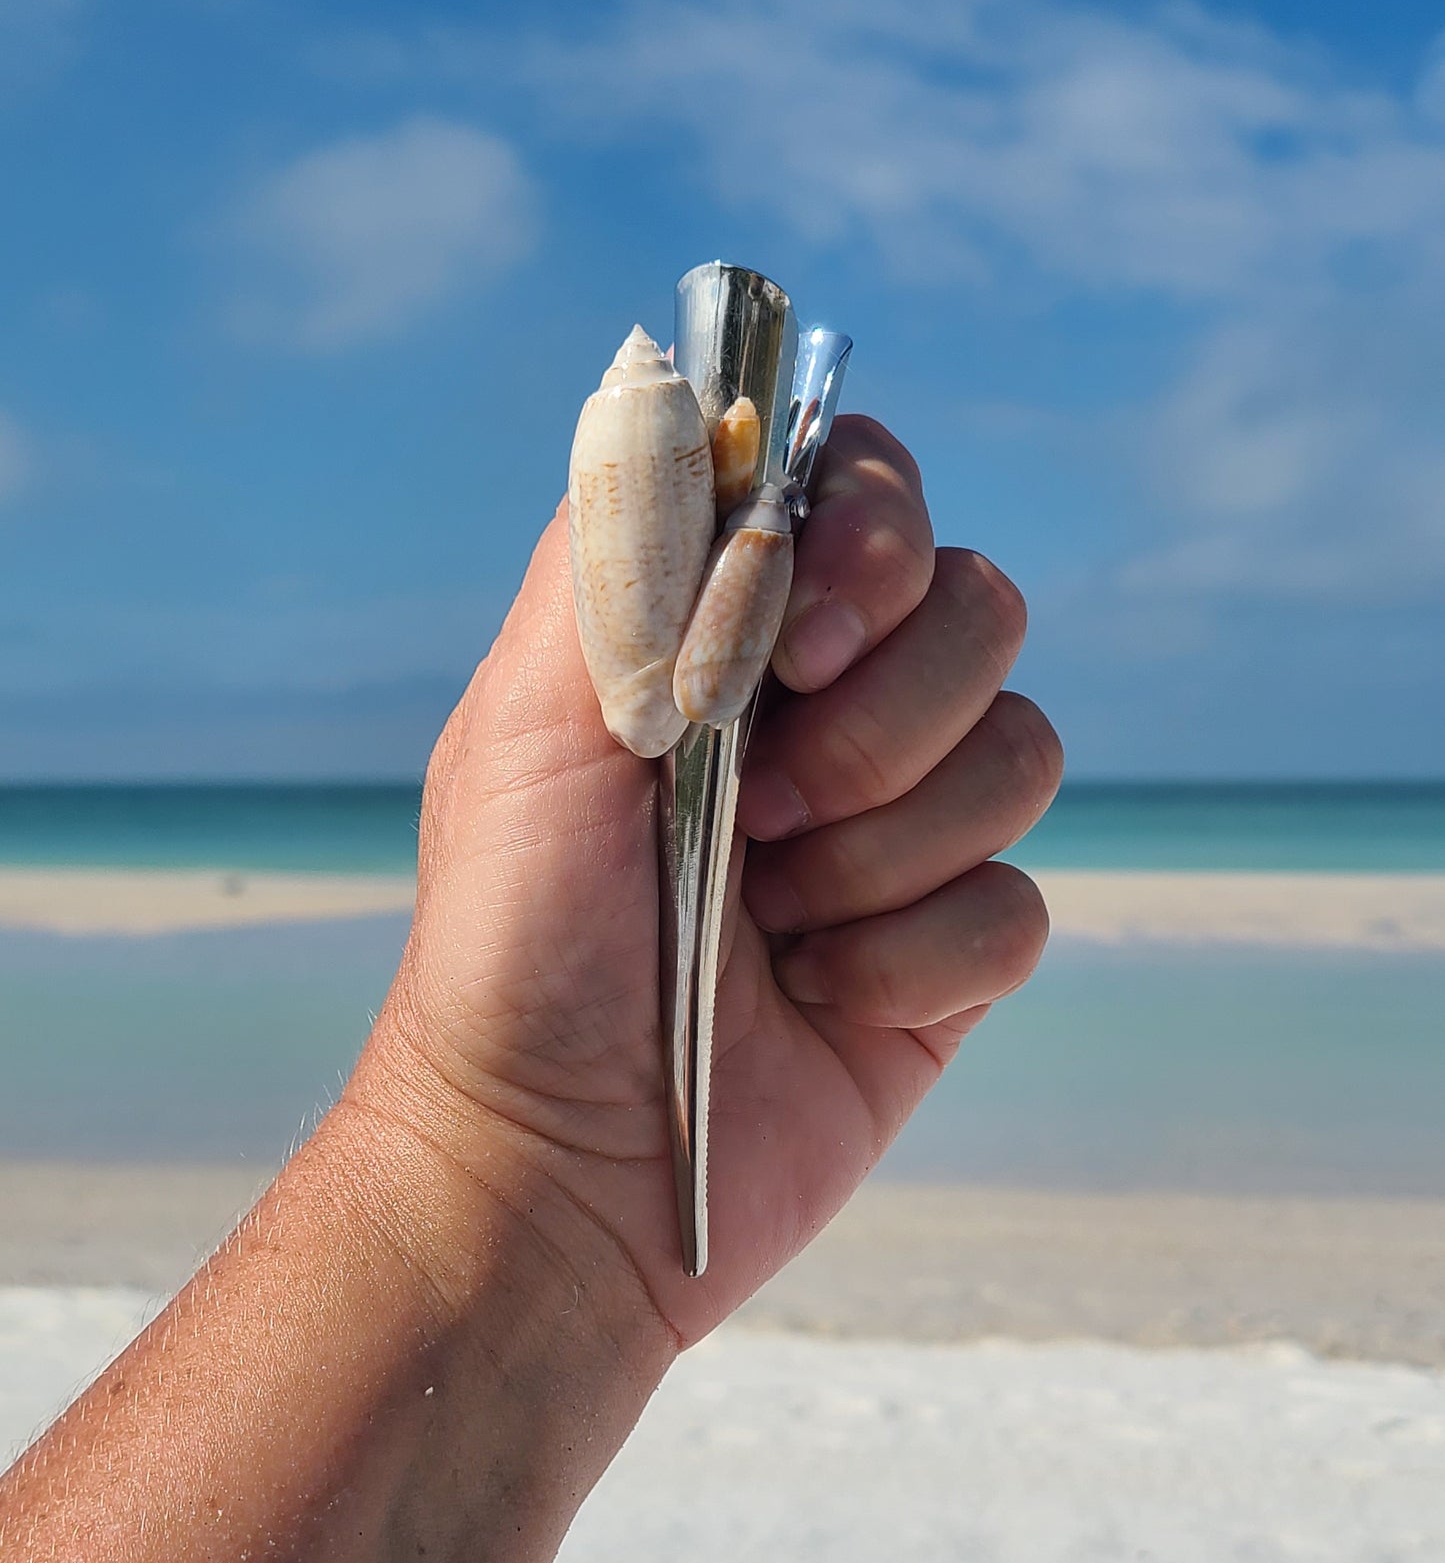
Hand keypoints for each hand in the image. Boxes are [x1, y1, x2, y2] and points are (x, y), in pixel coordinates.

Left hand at [363, 417, 1060, 1350]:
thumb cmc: (510, 942)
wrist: (553, 1171)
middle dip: (884, 715)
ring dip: (889, 845)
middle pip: (982, 603)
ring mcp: (896, 837)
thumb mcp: (528, 716)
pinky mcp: (944, 963)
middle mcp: (822, 716)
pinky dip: (914, 959)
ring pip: (1024, 752)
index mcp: (723, 635)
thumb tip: (706, 392)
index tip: (804, 629)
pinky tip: (816, 1004)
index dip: (875, 534)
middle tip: (757, 809)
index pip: (868, 492)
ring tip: (771, 918)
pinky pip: (1021, 905)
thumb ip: (627, 547)